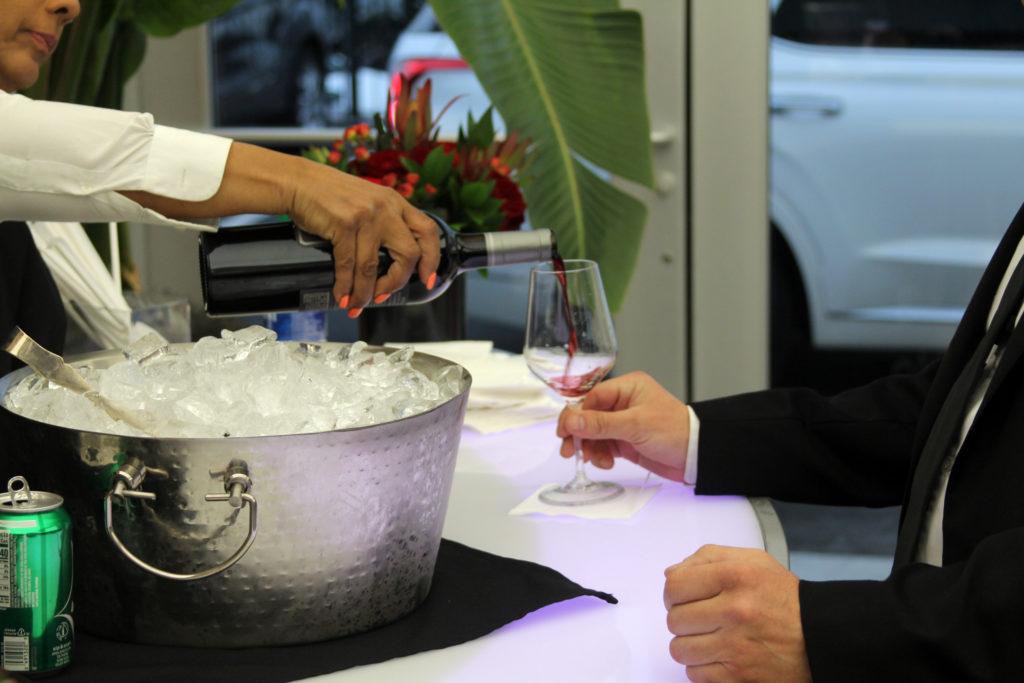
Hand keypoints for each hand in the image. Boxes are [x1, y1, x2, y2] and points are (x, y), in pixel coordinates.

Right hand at [120, 142, 440, 314]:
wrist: (297, 181)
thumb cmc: (330, 195)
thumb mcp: (367, 201)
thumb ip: (385, 222)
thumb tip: (393, 259)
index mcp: (396, 202)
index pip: (428, 230)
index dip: (432, 258)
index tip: (429, 278)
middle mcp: (387, 207)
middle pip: (409, 253)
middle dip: (399, 281)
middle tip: (385, 294)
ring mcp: (367, 216)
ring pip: (375, 266)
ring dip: (366, 291)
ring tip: (358, 304)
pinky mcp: (345, 225)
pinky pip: (350, 265)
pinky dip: (346, 286)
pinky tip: (342, 296)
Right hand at [555, 371, 689, 480]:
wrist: (696, 456)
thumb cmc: (674, 432)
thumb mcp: (635, 426)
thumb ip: (600, 424)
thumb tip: (570, 420)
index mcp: (627, 387)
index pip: (591, 397)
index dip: (575, 414)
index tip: (564, 431)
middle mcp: (623, 402)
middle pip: (589, 416)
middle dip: (579, 434)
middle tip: (569, 450)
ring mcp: (623, 422)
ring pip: (593, 433)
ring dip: (590, 447)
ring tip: (595, 460)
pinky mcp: (625, 441)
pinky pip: (603, 446)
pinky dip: (600, 455)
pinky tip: (606, 463)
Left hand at [664, 545, 810, 682]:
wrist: (821, 636)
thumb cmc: (785, 599)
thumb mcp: (752, 561)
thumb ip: (707, 558)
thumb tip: (670, 573)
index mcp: (735, 576)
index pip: (674, 585)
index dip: (673, 593)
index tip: (681, 597)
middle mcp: (735, 609)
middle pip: (674, 619)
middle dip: (683, 619)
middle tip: (701, 618)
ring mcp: (735, 646)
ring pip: (680, 649)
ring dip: (691, 645)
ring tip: (710, 638)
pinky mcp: (738, 676)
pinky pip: (695, 674)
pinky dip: (703, 667)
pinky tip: (720, 655)